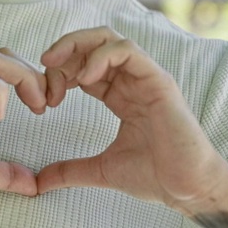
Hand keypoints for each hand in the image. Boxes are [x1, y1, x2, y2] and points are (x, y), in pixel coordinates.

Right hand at [0, 48, 46, 216]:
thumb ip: (1, 173)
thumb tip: (32, 182)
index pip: (1, 67)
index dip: (29, 80)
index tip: (42, 109)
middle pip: (3, 55)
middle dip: (35, 75)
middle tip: (45, 106)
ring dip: (25, 78)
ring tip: (34, 107)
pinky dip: (3, 92)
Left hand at [36, 27, 227, 211]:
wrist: (187, 189)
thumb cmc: (155, 176)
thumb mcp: (101, 169)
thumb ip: (70, 171)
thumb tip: (40, 183)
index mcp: (120, 95)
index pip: (83, 65)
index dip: (58, 73)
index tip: (43, 99)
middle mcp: (132, 81)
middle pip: (93, 43)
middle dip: (63, 49)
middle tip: (42, 65)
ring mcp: (146, 77)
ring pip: (108, 38)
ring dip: (77, 46)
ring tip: (57, 66)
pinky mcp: (158, 80)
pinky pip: (127, 50)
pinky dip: (101, 56)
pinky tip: (85, 79)